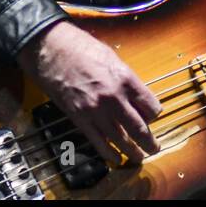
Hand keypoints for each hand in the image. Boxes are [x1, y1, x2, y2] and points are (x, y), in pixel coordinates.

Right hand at [16, 20, 161, 165]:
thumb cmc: (81, 48)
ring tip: (139, 157)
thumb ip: (125, 79)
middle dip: (149, 142)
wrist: (52, 49)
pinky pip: (98, 141)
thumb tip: (134, 96)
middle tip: (154, 148)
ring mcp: (96, 110)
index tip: (151, 116)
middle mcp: (113, 97)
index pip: (151, 106)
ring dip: (132, 151)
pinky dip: (109, 153)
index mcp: (125, 79)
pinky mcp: (79, 118)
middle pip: (139, 128)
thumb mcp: (112, 58)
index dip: (153, 114)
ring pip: (120, 139)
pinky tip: (116, 158)